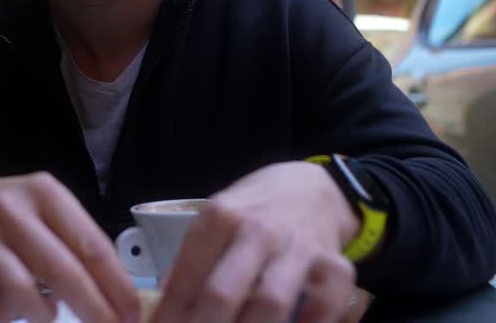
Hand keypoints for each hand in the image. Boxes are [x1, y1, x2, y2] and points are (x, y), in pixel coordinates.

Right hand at [0, 172, 141, 322]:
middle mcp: (7, 207)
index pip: (90, 244)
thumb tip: (120, 291)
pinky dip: (2, 317)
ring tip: (48, 314)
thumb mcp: (48, 211)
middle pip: (59, 269)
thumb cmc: (12, 214)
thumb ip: (78, 243)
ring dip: (41, 314)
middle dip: (92, 308)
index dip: (115, 285)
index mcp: (43, 192)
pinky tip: (10, 309)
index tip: (132, 312)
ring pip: (17, 290)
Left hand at [153, 161, 360, 322]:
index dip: (170, 315)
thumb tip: (161, 304)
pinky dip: (313, 322)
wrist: (311, 187)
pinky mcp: (334, 263)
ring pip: (270, 301)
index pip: (187, 277)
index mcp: (221, 217)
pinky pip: (328, 302)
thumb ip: (191, 259)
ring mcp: (297, 248)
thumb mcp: (215, 219)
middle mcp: (258, 231)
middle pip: (222, 293)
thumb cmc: (254, 210)